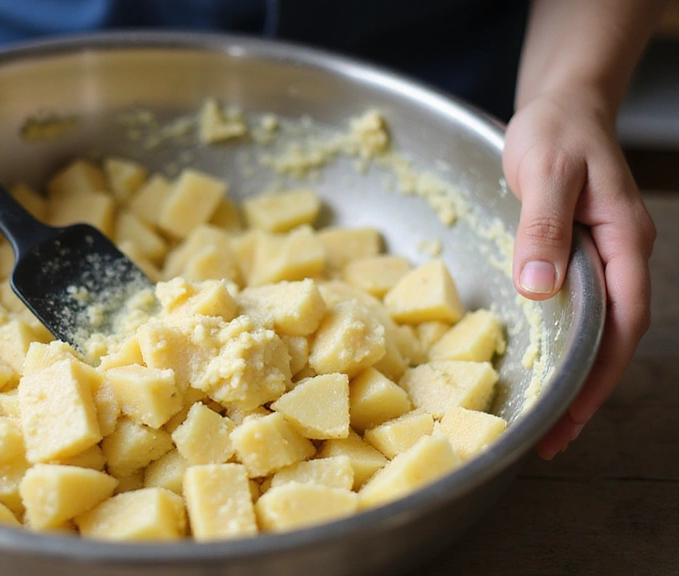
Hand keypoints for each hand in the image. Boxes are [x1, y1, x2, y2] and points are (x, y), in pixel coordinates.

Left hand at [503, 92, 655, 458]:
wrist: (563, 103)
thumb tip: (540, 287)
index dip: (597, 376)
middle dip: (586, 392)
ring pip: (597, 330)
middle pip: (612, 340)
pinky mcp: (580, 254)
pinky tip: (543, 360)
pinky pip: (579, 309)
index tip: (571, 416)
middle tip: (552, 439)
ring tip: (547, 418)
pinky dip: (564, 342)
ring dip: (576, 374)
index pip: (619, 326)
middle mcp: (620, 257)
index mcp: (622, 242)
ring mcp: (603, 258)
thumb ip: (543, 228)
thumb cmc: (557, 131)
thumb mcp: (547, 172)